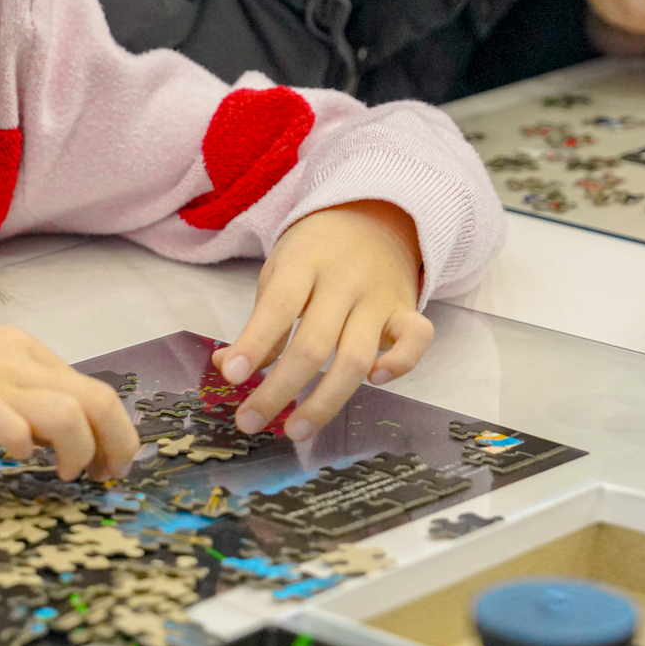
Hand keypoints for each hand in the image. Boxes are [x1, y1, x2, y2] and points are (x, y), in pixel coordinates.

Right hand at [0, 322, 137, 480]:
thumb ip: (26, 392)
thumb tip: (69, 432)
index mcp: (26, 353)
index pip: (94, 389)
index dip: (116, 432)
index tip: (112, 462)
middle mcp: (16, 363)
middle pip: (96, 400)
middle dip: (117, 444)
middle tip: (105, 475)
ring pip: (67, 411)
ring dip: (79, 449)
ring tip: (64, 472)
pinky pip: (6, 421)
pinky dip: (22, 443)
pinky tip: (15, 457)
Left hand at [212, 199, 432, 440]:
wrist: (373, 216)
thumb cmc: (314, 253)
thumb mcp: (279, 272)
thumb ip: (261, 321)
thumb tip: (228, 367)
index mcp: (305, 261)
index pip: (279, 307)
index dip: (254, 343)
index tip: (230, 376)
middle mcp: (345, 280)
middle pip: (314, 344)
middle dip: (279, 390)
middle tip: (250, 422)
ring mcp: (380, 297)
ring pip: (356, 357)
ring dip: (324, 401)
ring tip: (295, 429)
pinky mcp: (408, 309)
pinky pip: (416, 339)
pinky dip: (400, 364)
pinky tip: (374, 382)